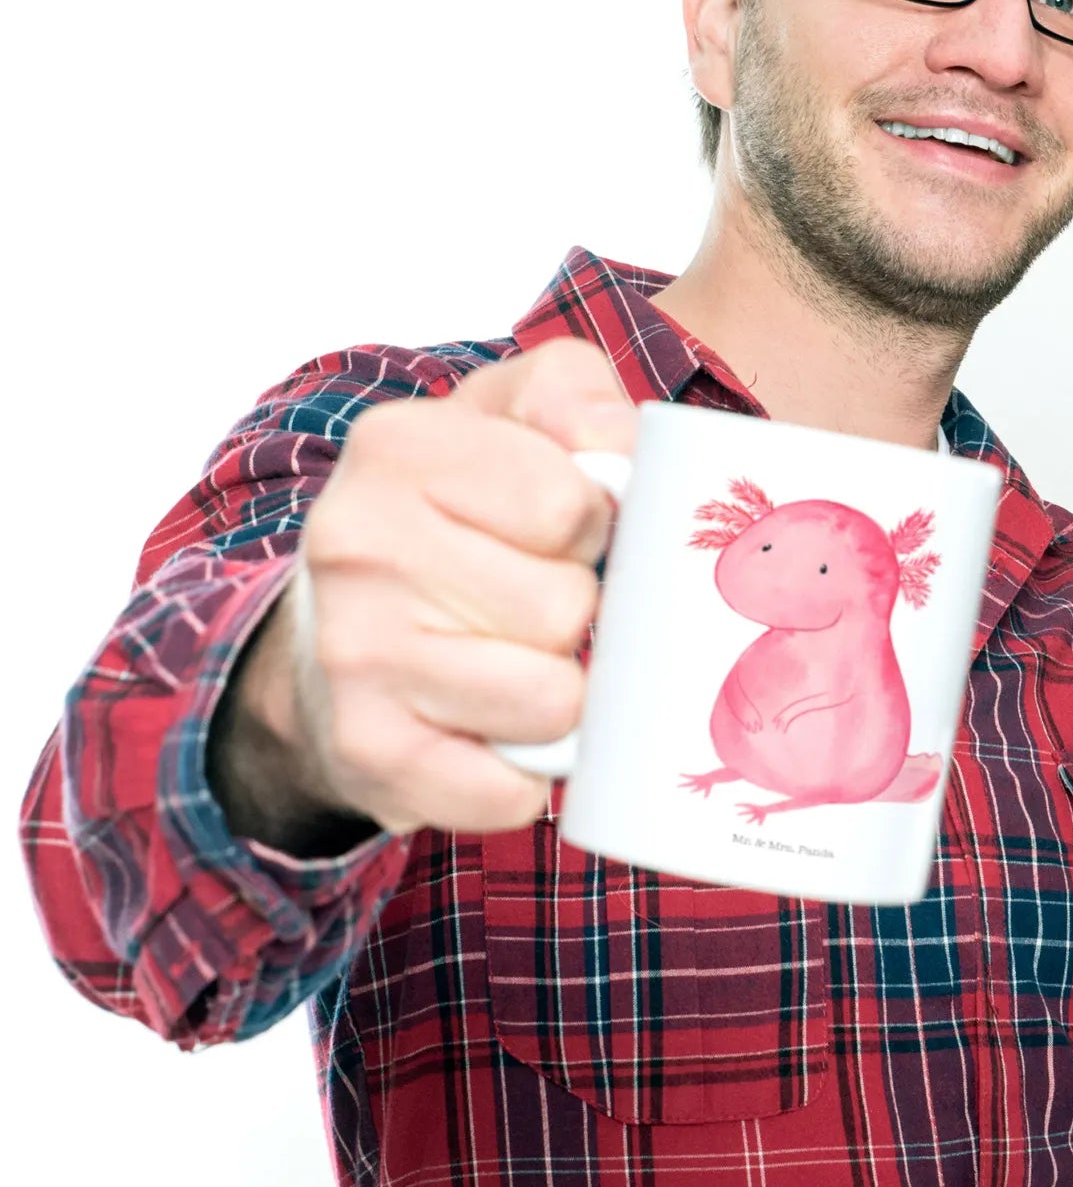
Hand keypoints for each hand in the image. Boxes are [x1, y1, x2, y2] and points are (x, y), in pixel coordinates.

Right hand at [229, 337, 635, 837]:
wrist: (336, 632)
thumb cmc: (459, 515)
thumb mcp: (512, 418)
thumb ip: (576, 397)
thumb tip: (622, 451)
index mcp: (397, 446)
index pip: (571, 506)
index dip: (590, 525)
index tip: (554, 530)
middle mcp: (355, 544)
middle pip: (565, 608)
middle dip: (574, 611)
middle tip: (526, 600)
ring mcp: (353, 654)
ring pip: (552, 701)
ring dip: (558, 693)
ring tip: (511, 659)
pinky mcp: (367, 753)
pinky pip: (511, 790)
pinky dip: (525, 773)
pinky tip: (491, 730)